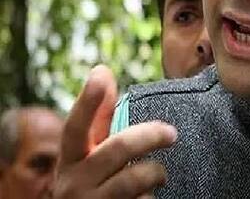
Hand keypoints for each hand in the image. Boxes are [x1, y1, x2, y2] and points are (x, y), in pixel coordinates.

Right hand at [54, 65, 176, 197]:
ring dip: (156, 173)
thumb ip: (99, 118)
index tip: (100, 73)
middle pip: (118, 148)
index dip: (87, 101)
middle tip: (172, 133)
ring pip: (134, 179)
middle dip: (150, 135)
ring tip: (161, 175)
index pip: (76, 127)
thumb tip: (102, 69)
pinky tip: (147, 198)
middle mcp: (73, 184)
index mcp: (71, 160)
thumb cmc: (94, 184)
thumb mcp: (91, 155)